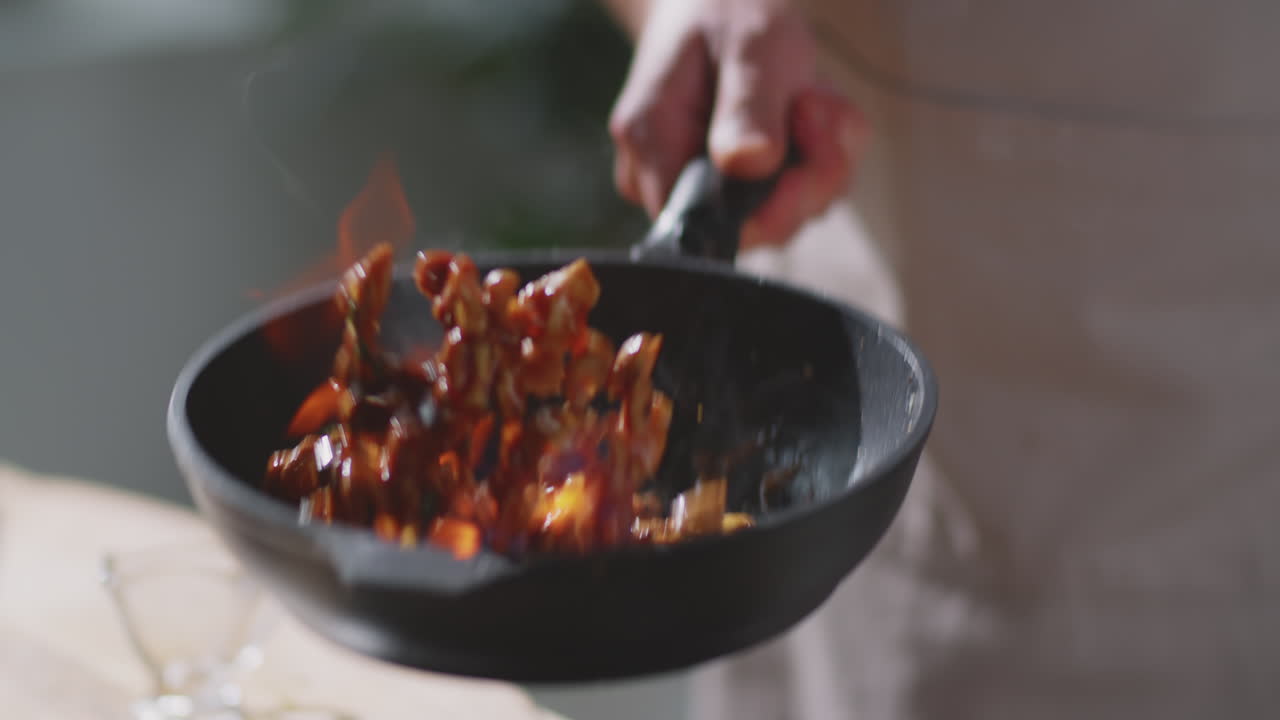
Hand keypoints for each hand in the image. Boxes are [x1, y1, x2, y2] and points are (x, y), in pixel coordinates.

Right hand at [607, 0, 865, 248]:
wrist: (722, 2)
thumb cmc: (728, 12)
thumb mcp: (750, 45)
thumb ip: (748, 106)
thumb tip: (748, 166)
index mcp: (653, 143)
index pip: (708, 224)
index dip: (770, 205)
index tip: (804, 145)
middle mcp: (667, 178)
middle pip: (755, 227)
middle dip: (810, 175)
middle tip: (818, 106)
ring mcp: (702, 188)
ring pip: (783, 213)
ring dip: (821, 160)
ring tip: (815, 98)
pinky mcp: (736, 188)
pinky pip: (793, 196)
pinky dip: (820, 157)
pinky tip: (814, 112)